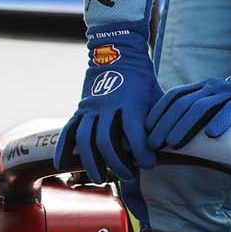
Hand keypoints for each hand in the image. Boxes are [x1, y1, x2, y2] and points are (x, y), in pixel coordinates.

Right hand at [56, 23, 162, 182]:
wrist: (119, 52)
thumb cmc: (144, 79)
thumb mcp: (157, 96)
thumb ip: (160, 121)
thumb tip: (169, 149)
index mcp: (130, 101)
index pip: (134, 134)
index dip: (142, 153)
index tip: (149, 164)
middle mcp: (107, 105)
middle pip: (106, 141)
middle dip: (117, 164)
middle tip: (128, 176)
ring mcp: (90, 107)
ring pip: (84, 139)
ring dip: (91, 162)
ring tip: (100, 178)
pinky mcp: (80, 108)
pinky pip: (68, 130)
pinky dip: (63, 148)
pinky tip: (61, 164)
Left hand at [146, 58, 230, 148]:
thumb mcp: (219, 103)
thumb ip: (201, 113)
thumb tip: (175, 136)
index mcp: (204, 86)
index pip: (174, 96)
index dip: (158, 112)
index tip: (145, 131)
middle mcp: (214, 86)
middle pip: (183, 104)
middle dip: (165, 124)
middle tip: (153, 143)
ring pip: (202, 107)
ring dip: (184, 126)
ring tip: (172, 143)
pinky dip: (221, 121)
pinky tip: (211, 135)